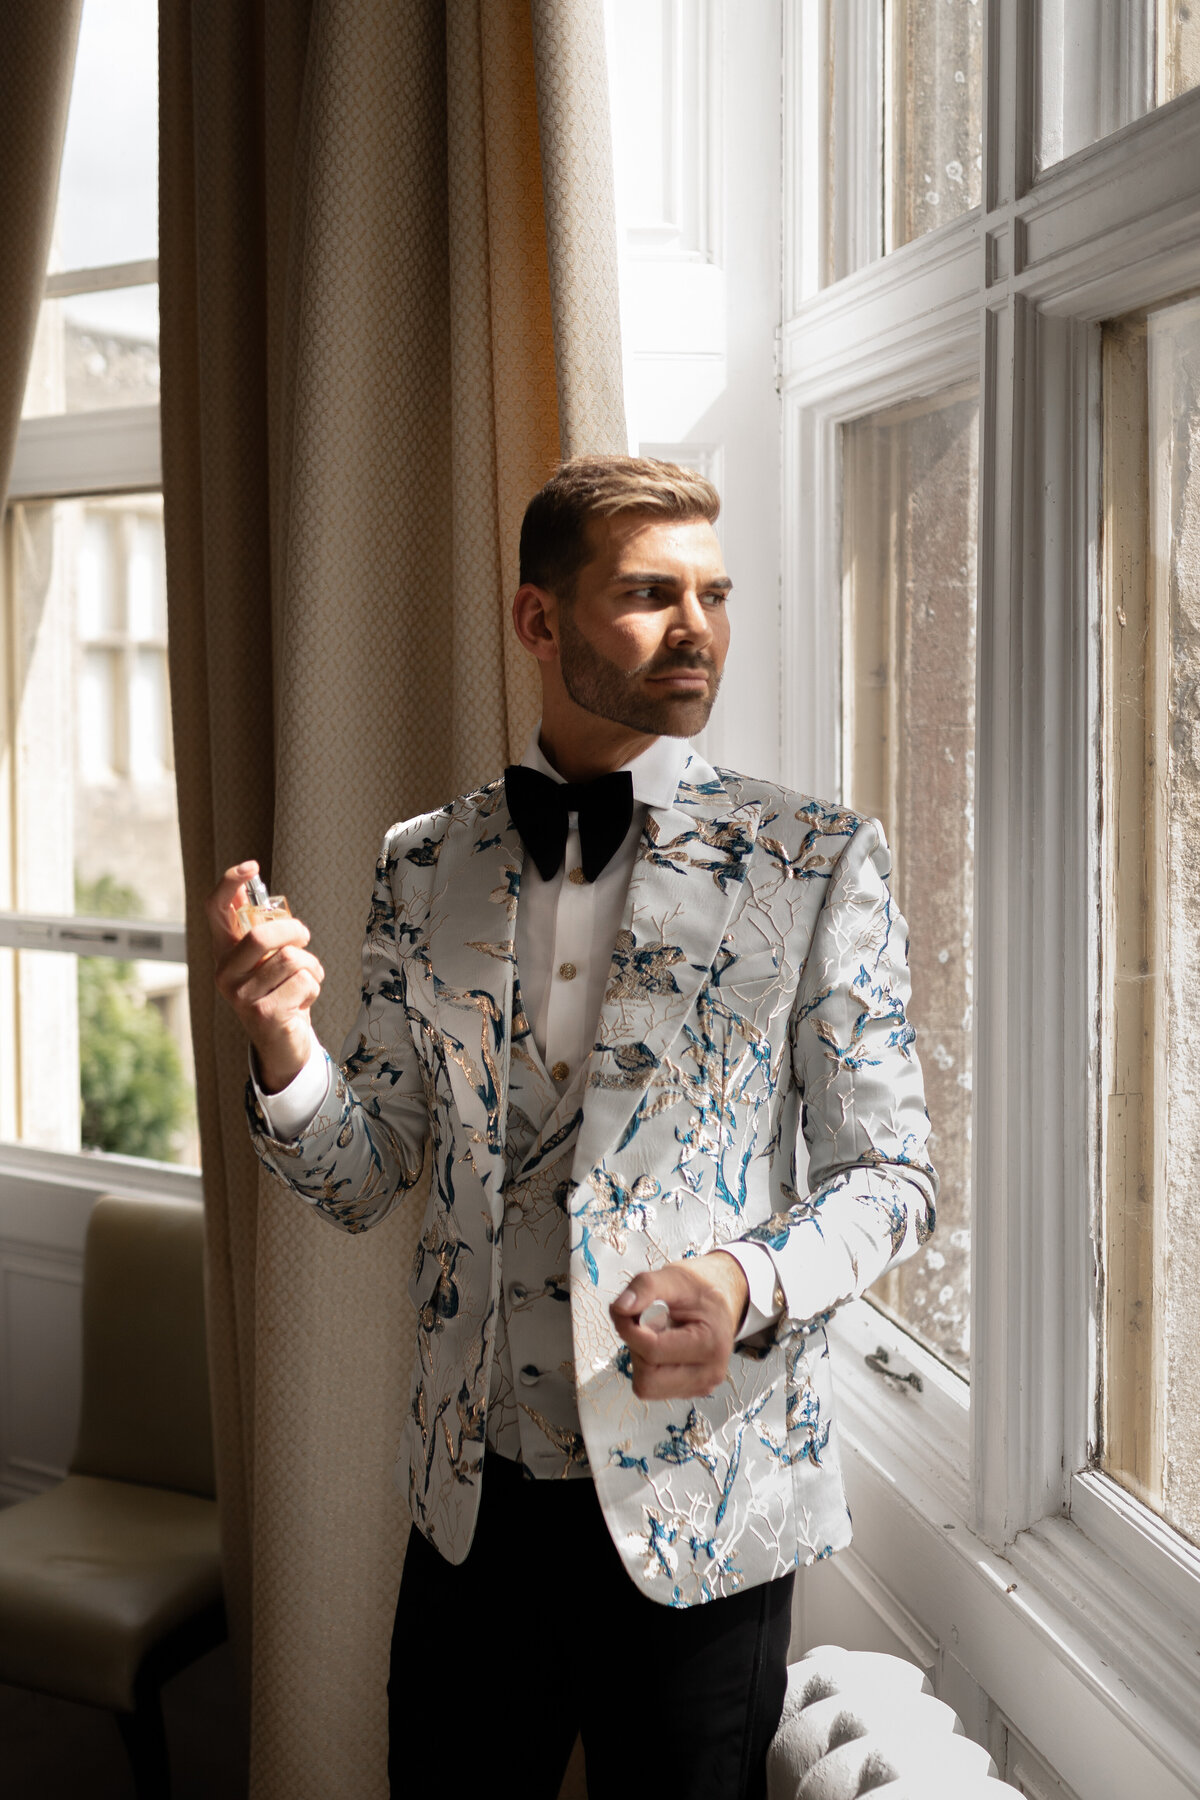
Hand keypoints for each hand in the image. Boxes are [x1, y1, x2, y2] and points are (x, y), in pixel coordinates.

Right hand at [207, 860, 323, 1091]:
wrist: (283, 1042)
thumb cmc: (278, 991)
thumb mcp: (266, 958)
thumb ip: (259, 926)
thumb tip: (249, 883)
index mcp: (224, 953)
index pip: (215, 910)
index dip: (229, 883)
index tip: (251, 866)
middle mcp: (225, 974)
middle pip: (261, 934)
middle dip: (295, 931)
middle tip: (304, 939)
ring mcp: (241, 996)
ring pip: (290, 958)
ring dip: (311, 965)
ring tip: (307, 976)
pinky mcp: (264, 1014)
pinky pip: (303, 982)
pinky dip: (314, 986)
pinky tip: (304, 999)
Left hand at [609, 1252, 749, 1400]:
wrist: (718, 1302)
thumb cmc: (698, 1290)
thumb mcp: (673, 1278)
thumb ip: (645, 1288)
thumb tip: (620, 1308)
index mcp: (711, 1345)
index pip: (653, 1351)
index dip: (629, 1329)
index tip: (624, 1309)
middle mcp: (710, 1374)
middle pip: (648, 1378)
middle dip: (636, 1348)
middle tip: (642, 1322)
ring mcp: (700, 1387)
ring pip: (647, 1386)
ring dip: (640, 1358)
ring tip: (654, 1333)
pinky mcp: (688, 1391)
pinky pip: (652, 1387)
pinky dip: (647, 1366)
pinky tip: (659, 1346)